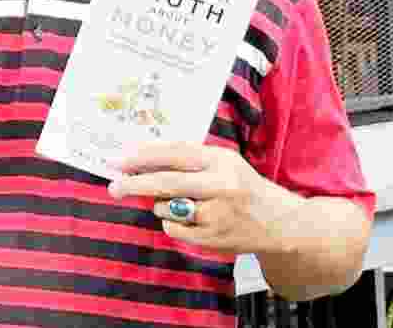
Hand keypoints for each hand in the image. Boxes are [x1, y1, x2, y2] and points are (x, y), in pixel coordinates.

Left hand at [107, 142, 303, 254]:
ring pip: (165, 208)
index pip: (174, 155)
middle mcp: (219, 186)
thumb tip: (141, 159)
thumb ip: (188, 159)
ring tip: (183, 204)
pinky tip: (192, 220)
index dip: (143, 157)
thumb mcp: (223, 163)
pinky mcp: (211, 238)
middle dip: (134, 184)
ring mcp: (216, 214)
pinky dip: (173, 224)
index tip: (119, 160)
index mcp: (220, 161)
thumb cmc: (242, 186)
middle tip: (114, 187)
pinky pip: (173, 229)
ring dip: (161, 205)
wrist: (278, 221)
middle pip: (165, 183)